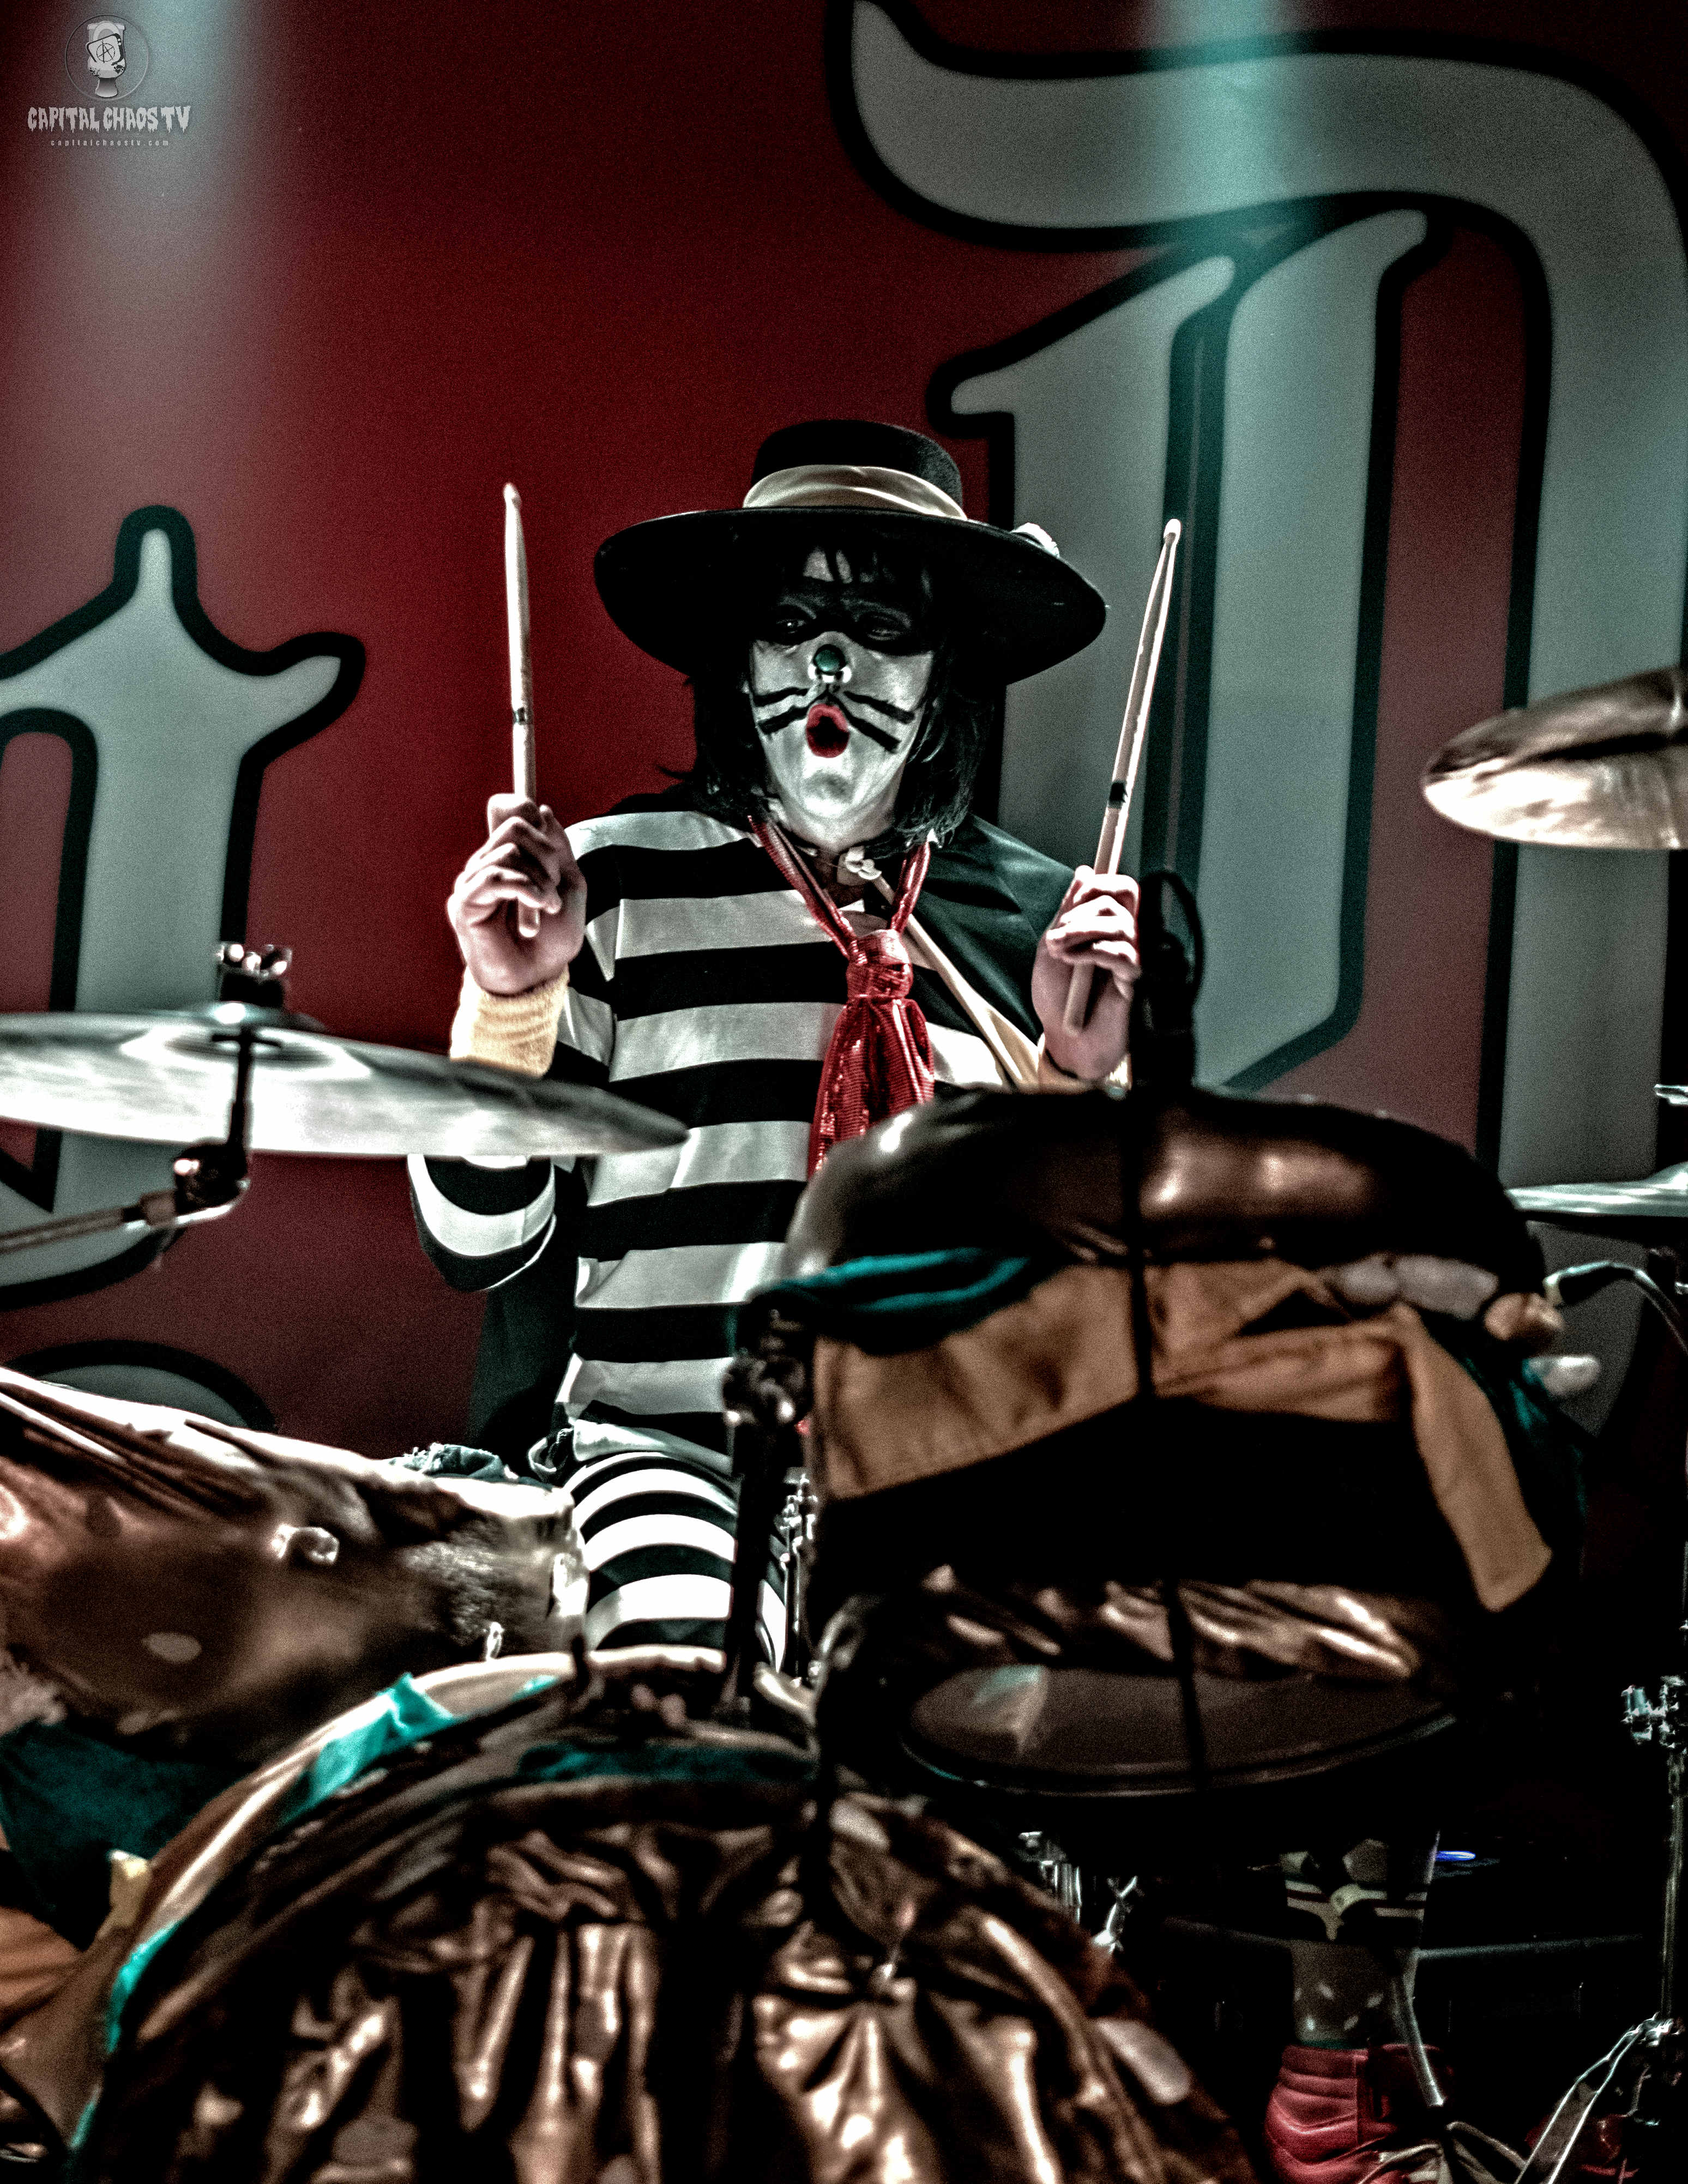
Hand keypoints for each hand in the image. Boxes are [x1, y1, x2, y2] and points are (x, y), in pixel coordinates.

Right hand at [447, 796, 585, 995]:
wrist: (537, 979)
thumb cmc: (552, 940)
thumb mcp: (569, 887)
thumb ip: (559, 848)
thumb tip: (542, 810)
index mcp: (509, 858)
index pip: (512, 810)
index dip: (536, 820)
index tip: (555, 856)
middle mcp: (487, 864)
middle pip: (515, 826)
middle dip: (546, 855)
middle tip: (554, 889)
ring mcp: (472, 881)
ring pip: (508, 850)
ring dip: (539, 879)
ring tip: (547, 907)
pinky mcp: (464, 901)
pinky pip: (495, 875)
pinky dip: (524, 889)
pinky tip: (536, 910)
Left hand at [1032, 867, 1139, 1079]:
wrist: (1063, 1038)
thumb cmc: (1058, 996)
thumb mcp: (1053, 945)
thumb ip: (1069, 911)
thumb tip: (1085, 870)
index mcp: (1109, 925)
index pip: (1122, 887)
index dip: (1098, 884)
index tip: (1066, 908)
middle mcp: (1127, 936)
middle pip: (1126, 894)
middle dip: (1084, 907)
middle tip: (1056, 934)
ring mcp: (1134, 957)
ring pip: (1121, 923)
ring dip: (1081, 931)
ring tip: (1057, 950)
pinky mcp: (1136, 980)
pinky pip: (1124, 952)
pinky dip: (1093, 951)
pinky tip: (1074, 963)